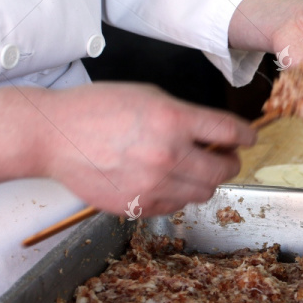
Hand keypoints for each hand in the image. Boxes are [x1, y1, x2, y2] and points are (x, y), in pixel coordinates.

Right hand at [28, 83, 255, 215]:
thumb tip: (217, 135)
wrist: (52, 136)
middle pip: (224, 170)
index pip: (230, 132)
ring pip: (204, 192)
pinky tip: (167, 180)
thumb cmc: (98, 109)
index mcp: (173, 120)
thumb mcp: (149, 97)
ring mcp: (153, 184)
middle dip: (231, 162)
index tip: (250, 138)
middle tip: (225, 156)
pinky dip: (179, 194)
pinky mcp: (138, 205)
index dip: (246, 135)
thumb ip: (187, 116)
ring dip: (206, 180)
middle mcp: (167, 155)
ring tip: (194, 168)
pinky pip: (176, 205)